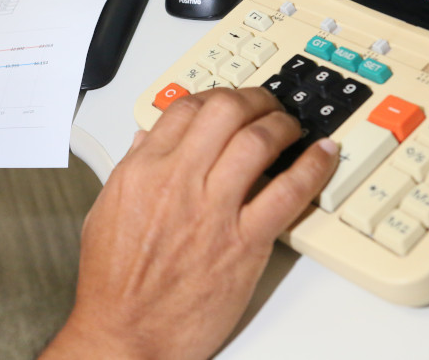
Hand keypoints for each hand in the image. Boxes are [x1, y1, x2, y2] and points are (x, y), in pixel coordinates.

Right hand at [41, 87, 339, 359]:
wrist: (127, 332)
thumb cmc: (113, 282)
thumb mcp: (105, 210)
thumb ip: (130, 167)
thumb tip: (146, 140)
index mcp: (145, 170)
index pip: (185, 107)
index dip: (212, 96)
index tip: (225, 103)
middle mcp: (180, 180)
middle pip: (226, 110)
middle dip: (252, 98)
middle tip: (263, 105)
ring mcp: (215, 210)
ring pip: (259, 140)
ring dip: (282, 123)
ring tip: (290, 125)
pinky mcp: (245, 242)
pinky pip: (288, 192)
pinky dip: (313, 167)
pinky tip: (323, 154)